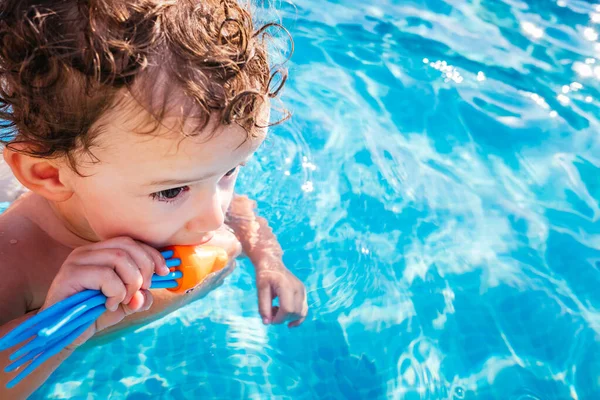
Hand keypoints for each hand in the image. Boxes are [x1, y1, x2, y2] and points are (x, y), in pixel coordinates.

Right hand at [41, 237, 169, 346]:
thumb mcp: (124, 304)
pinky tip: (109, 305)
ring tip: (123, 299)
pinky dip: (116, 292)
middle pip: (128, 246)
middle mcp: (88, 251)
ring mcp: (77, 261)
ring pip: (119, 258)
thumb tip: (148, 294)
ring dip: (130, 282)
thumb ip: (139, 296)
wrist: (63, 332)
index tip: (165, 273)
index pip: (132, 242)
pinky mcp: (70, 275)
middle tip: (141, 291)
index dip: (153, 255)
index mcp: (101, 252)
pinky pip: (105, 276)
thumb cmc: (93, 314)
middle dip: (144, 269)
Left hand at [256, 264, 306, 327]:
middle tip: (271, 313)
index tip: (269, 319)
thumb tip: (267, 323)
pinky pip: (304, 310)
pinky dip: (298, 318)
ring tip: (277, 311)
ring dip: (289, 318)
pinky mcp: (304, 293)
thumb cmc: (265, 276)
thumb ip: (263, 306)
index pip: (287, 309)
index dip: (278, 318)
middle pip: (295, 312)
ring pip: (301, 313)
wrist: (272, 264)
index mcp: (286, 285)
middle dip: (282, 319)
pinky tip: (290, 323)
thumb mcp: (260, 289)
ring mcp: (303, 290)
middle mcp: (298, 288)